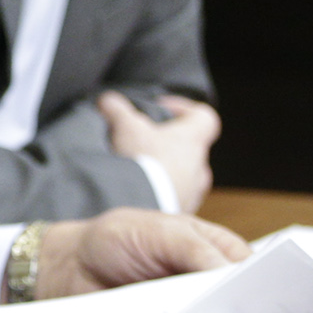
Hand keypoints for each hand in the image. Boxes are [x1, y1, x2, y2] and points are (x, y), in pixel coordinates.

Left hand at [34, 207, 247, 300]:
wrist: (67, 264)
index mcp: (216, 252)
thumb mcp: (158, 232)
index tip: (274, 303)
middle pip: (237, 307)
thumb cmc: (117, 237)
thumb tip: (232, 274)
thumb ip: (195, 249)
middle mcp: (206, 285)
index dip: (266, 288)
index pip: (254, 273)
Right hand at [98, 90, 220, 212]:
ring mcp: (192, 192)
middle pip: (190, 148)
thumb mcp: (124, 127)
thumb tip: (107, 99)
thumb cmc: (142, 162)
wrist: (141, 206)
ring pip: (181, 175)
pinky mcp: (180, 212)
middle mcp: (200, 166)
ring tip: (135, 172)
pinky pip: (172, 198)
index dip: (184, 109)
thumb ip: (117, 109)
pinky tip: (135, 192)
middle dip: (167, 144)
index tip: (161, 110)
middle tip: (141, 144)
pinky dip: (157, 193)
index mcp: (193, 140)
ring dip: (163, 171)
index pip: (204, 117)